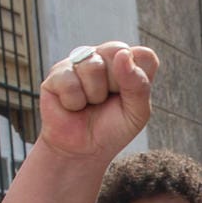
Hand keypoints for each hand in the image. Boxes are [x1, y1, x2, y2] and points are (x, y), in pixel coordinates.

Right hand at [37, 42, 158, 161]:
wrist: (81, 151)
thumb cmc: (111, 129)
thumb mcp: (136, 114)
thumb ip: (139, 85)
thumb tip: (123, 54)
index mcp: (129, 63)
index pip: (144, 56)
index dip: (138, 77)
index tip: (129, 97)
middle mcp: (105, 56)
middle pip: (118, 51)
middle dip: (115, 84)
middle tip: (106, 102)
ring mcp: (80, 62)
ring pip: (93, 66)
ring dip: (94, 95)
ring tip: (88, 104)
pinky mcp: (57, 73)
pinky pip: (70, 82)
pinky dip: (74, 102)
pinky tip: (72, 106)